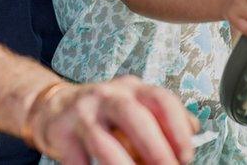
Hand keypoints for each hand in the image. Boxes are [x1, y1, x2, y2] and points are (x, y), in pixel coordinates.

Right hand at [27, 76, 198, 164]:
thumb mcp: (134, 105)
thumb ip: (161, 117)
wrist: (52, 106)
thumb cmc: (101, 111)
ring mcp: (82, 113)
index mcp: (132, 89)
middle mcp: (108, 96)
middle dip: (155, 148)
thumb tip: (193, 131)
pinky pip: (78, 160)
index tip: (187, 154)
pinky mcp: (61, 132)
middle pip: (134, 117)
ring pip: (103, 143)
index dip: (177, 127)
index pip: (160, 100)